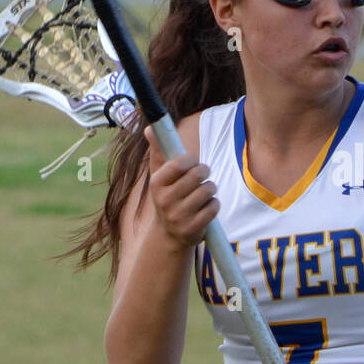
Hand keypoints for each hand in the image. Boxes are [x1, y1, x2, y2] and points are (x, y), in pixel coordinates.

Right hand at [144, 126, 219, 247]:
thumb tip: (149, 128)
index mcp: (156, 183)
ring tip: (203, 192)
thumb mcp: (159, 175)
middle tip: (203, 175)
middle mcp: (165, 200)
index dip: (191, 159)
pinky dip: (214, 204)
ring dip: (210, 189)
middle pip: (198, 175)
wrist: (168, 234)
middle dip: (205, 172)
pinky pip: (214, 207)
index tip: (193, 161)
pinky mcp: (192, 229)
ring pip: (208, 190)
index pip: (179, 163)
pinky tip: (206, 207)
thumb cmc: (167, 196)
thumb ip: (158, 151)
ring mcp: (178, 216)